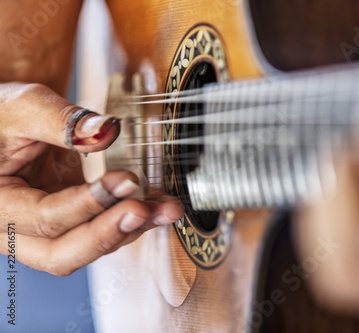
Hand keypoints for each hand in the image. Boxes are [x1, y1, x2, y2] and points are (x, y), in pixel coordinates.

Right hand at [0, 82, 183, 275]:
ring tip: (165, 208)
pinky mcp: (70, 221)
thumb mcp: (23, 107)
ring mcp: (44, 230)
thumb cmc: (4, 116)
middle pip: (61, 253)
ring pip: (87, 248)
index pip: (43, 218)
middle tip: (143, 211)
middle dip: (108, 234)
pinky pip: (101, 230)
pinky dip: (130, 220)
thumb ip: (61, 120)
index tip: (126, 181)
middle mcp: (15, 228)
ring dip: (130, 229)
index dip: (88, 203)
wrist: (6, 124)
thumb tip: (106, 132)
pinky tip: (157, 205)